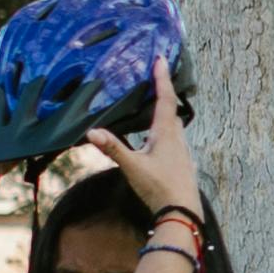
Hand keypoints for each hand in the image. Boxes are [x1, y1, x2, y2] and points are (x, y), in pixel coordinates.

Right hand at [89, 61, 200, 220]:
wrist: (182, 213)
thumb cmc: (160, 187)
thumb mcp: (133, 167)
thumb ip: (113, 148)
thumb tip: (91, 131)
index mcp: (166, 133)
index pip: (165, 98)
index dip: (162, 78)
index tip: (161, 58)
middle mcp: (177, 139)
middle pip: (171, 110)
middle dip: (163, 93)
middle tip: (154, 79)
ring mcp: (181, 152)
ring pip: (173, 126)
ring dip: (164, 113)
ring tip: (152, 106)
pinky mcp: (181, 164)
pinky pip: (173, 139)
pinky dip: (164, 131)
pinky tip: (155, 140)